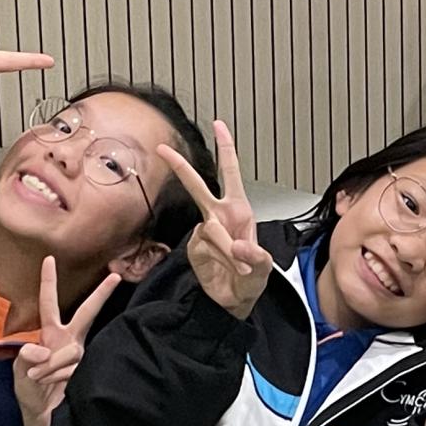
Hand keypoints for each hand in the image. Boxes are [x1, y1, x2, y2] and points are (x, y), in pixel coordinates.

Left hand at [11, 256, 118, 425]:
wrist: (44, 419)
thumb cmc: (30, 392)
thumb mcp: (19, 373)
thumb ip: (26, 358)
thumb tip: (40, 347)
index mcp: (51, 335)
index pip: (49, 304)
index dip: (48, 282)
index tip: (49, 259)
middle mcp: (69, 340)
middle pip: (87, 313)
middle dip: (100, 295)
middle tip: (115, 276)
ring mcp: (80, 356)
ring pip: (71, 350)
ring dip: (51, 365)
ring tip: (40, 379)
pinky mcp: (87, 371)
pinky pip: (73, 366)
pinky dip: (59, 375)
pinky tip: (56, 385)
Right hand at [159, 118, 272, 319]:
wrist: (233, 301)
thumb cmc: (250, 279)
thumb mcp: (264, 268)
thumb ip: (256, 257)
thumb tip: (237, 246)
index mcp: (239, 210)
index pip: (230, 173)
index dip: (225, 148)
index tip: (218, 125)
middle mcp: (219, 215)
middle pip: (196, 186)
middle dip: (180, 167)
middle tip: (162, 149)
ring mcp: (204, 230)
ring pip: (212, 230)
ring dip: (227, 249)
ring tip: (239, 267)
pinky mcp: (193, 246)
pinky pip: (206, 246)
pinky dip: (220, 258)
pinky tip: (224, 269)